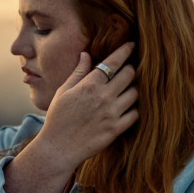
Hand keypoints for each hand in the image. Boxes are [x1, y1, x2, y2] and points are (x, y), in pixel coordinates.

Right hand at [37, 42, 137, 168]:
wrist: (58, 148)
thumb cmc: (58, 118)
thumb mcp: (63, 91)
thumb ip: (78, 72)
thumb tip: (86, 54)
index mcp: (90, 85)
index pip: (113, 62)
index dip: (125, 51)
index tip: (131, 45)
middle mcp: (104, 97)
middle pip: (129, 74)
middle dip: (130, 69)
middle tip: (127, 70)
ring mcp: (112, 114)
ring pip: (135, 93)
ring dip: (132, 89)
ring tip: (125, 90)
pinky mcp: (116, 129)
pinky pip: (135, 114)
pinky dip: (133, 109)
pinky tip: (126, 108)